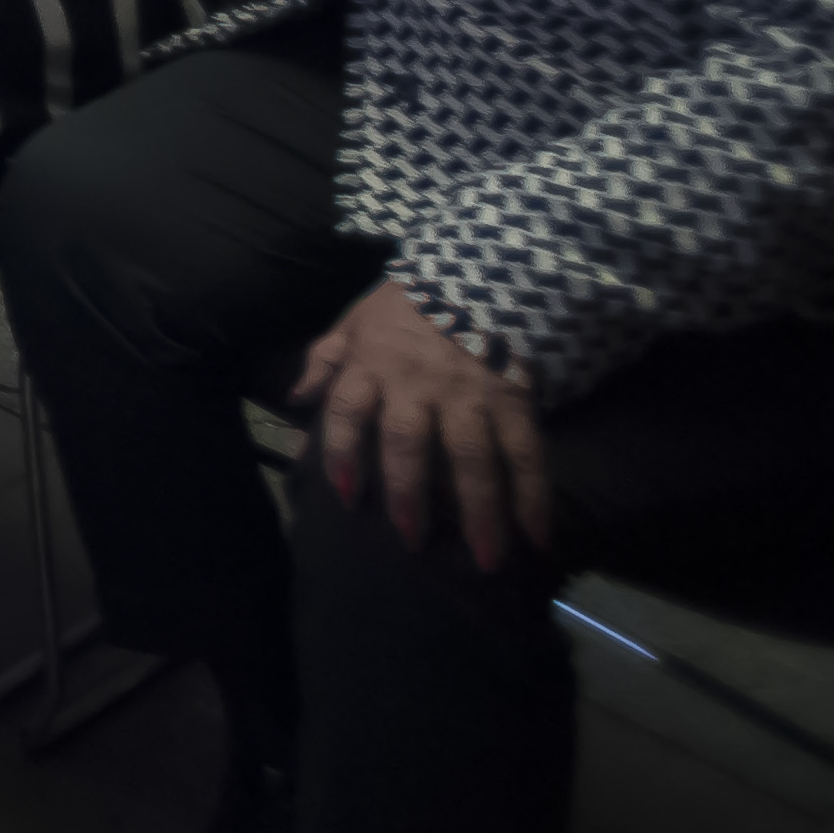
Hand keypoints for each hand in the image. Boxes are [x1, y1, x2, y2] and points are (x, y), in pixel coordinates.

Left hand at [295, 277, 551, 569]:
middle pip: (409, 442)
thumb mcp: (355, 323)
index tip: (345, 495)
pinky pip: (526, 452)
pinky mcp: (514, 399)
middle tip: (412, 541)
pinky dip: (535, 495)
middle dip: (409, 494)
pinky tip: (537, 537)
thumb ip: (325, 361)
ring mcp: (470, 394)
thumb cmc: (404, 307)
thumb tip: (296, 399)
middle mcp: (418, 384)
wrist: (475, 272)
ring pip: (473, 457)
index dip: (342, 451)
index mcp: (372, 364)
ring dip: (481, 511)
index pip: (347, 410)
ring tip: (486, 560)